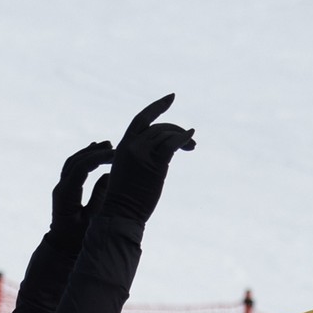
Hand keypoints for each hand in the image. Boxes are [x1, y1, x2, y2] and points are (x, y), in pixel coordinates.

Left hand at [50, 141, 114, 238]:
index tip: (115, 155)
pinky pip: (73, 168)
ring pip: (73, 162)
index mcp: (66, 195)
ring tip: (107, 146)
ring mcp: (61, 187)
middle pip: (75, 161)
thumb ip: (100, 197)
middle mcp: (61, 188)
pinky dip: (85, 159)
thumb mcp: (92, 220)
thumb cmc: (77, 239)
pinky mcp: (65, 188)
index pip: (80, 169)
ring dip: (89, 152)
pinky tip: (95, 153)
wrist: (62, 248)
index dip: (97, 159)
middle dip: (94, 152)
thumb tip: (109, 176)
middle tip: (112, 146)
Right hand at [94, 94, 197, 222]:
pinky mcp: (155, 163)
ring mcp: (143, 153)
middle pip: (159, 127)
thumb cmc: (125, 200)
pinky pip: (173, 144)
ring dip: (183, 137)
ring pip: (167, 135)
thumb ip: (141, 157)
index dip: (157, 107)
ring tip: (192, 147)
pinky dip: (184, 138)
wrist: (120, 213)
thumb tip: (163, 152)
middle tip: (191, 140)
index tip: (171, 98)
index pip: (141, 119)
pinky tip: (192, 141)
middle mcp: (132, 146)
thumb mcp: (128, 172)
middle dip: (176, 129)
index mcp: (123, 146)